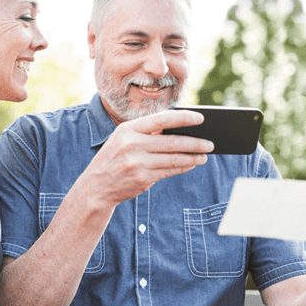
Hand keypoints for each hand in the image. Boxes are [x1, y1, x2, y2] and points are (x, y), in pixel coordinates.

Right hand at [87, 109, 213, 205]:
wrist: (95, 187)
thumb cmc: (113, 160)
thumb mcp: (122, 140)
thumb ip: (145, 134)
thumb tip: (178, 131)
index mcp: (127, 129)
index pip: (161, 119)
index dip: (183, 118)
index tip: (200, 118)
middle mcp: (132, 144)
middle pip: (172, 141)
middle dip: (195, 142)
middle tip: (210, 143)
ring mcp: (137, 163)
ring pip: (174, 158)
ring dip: (193, 157)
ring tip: (204, 155)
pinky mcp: (143, 178)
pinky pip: (169, 171)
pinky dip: (183, 167)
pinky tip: (191, 164)